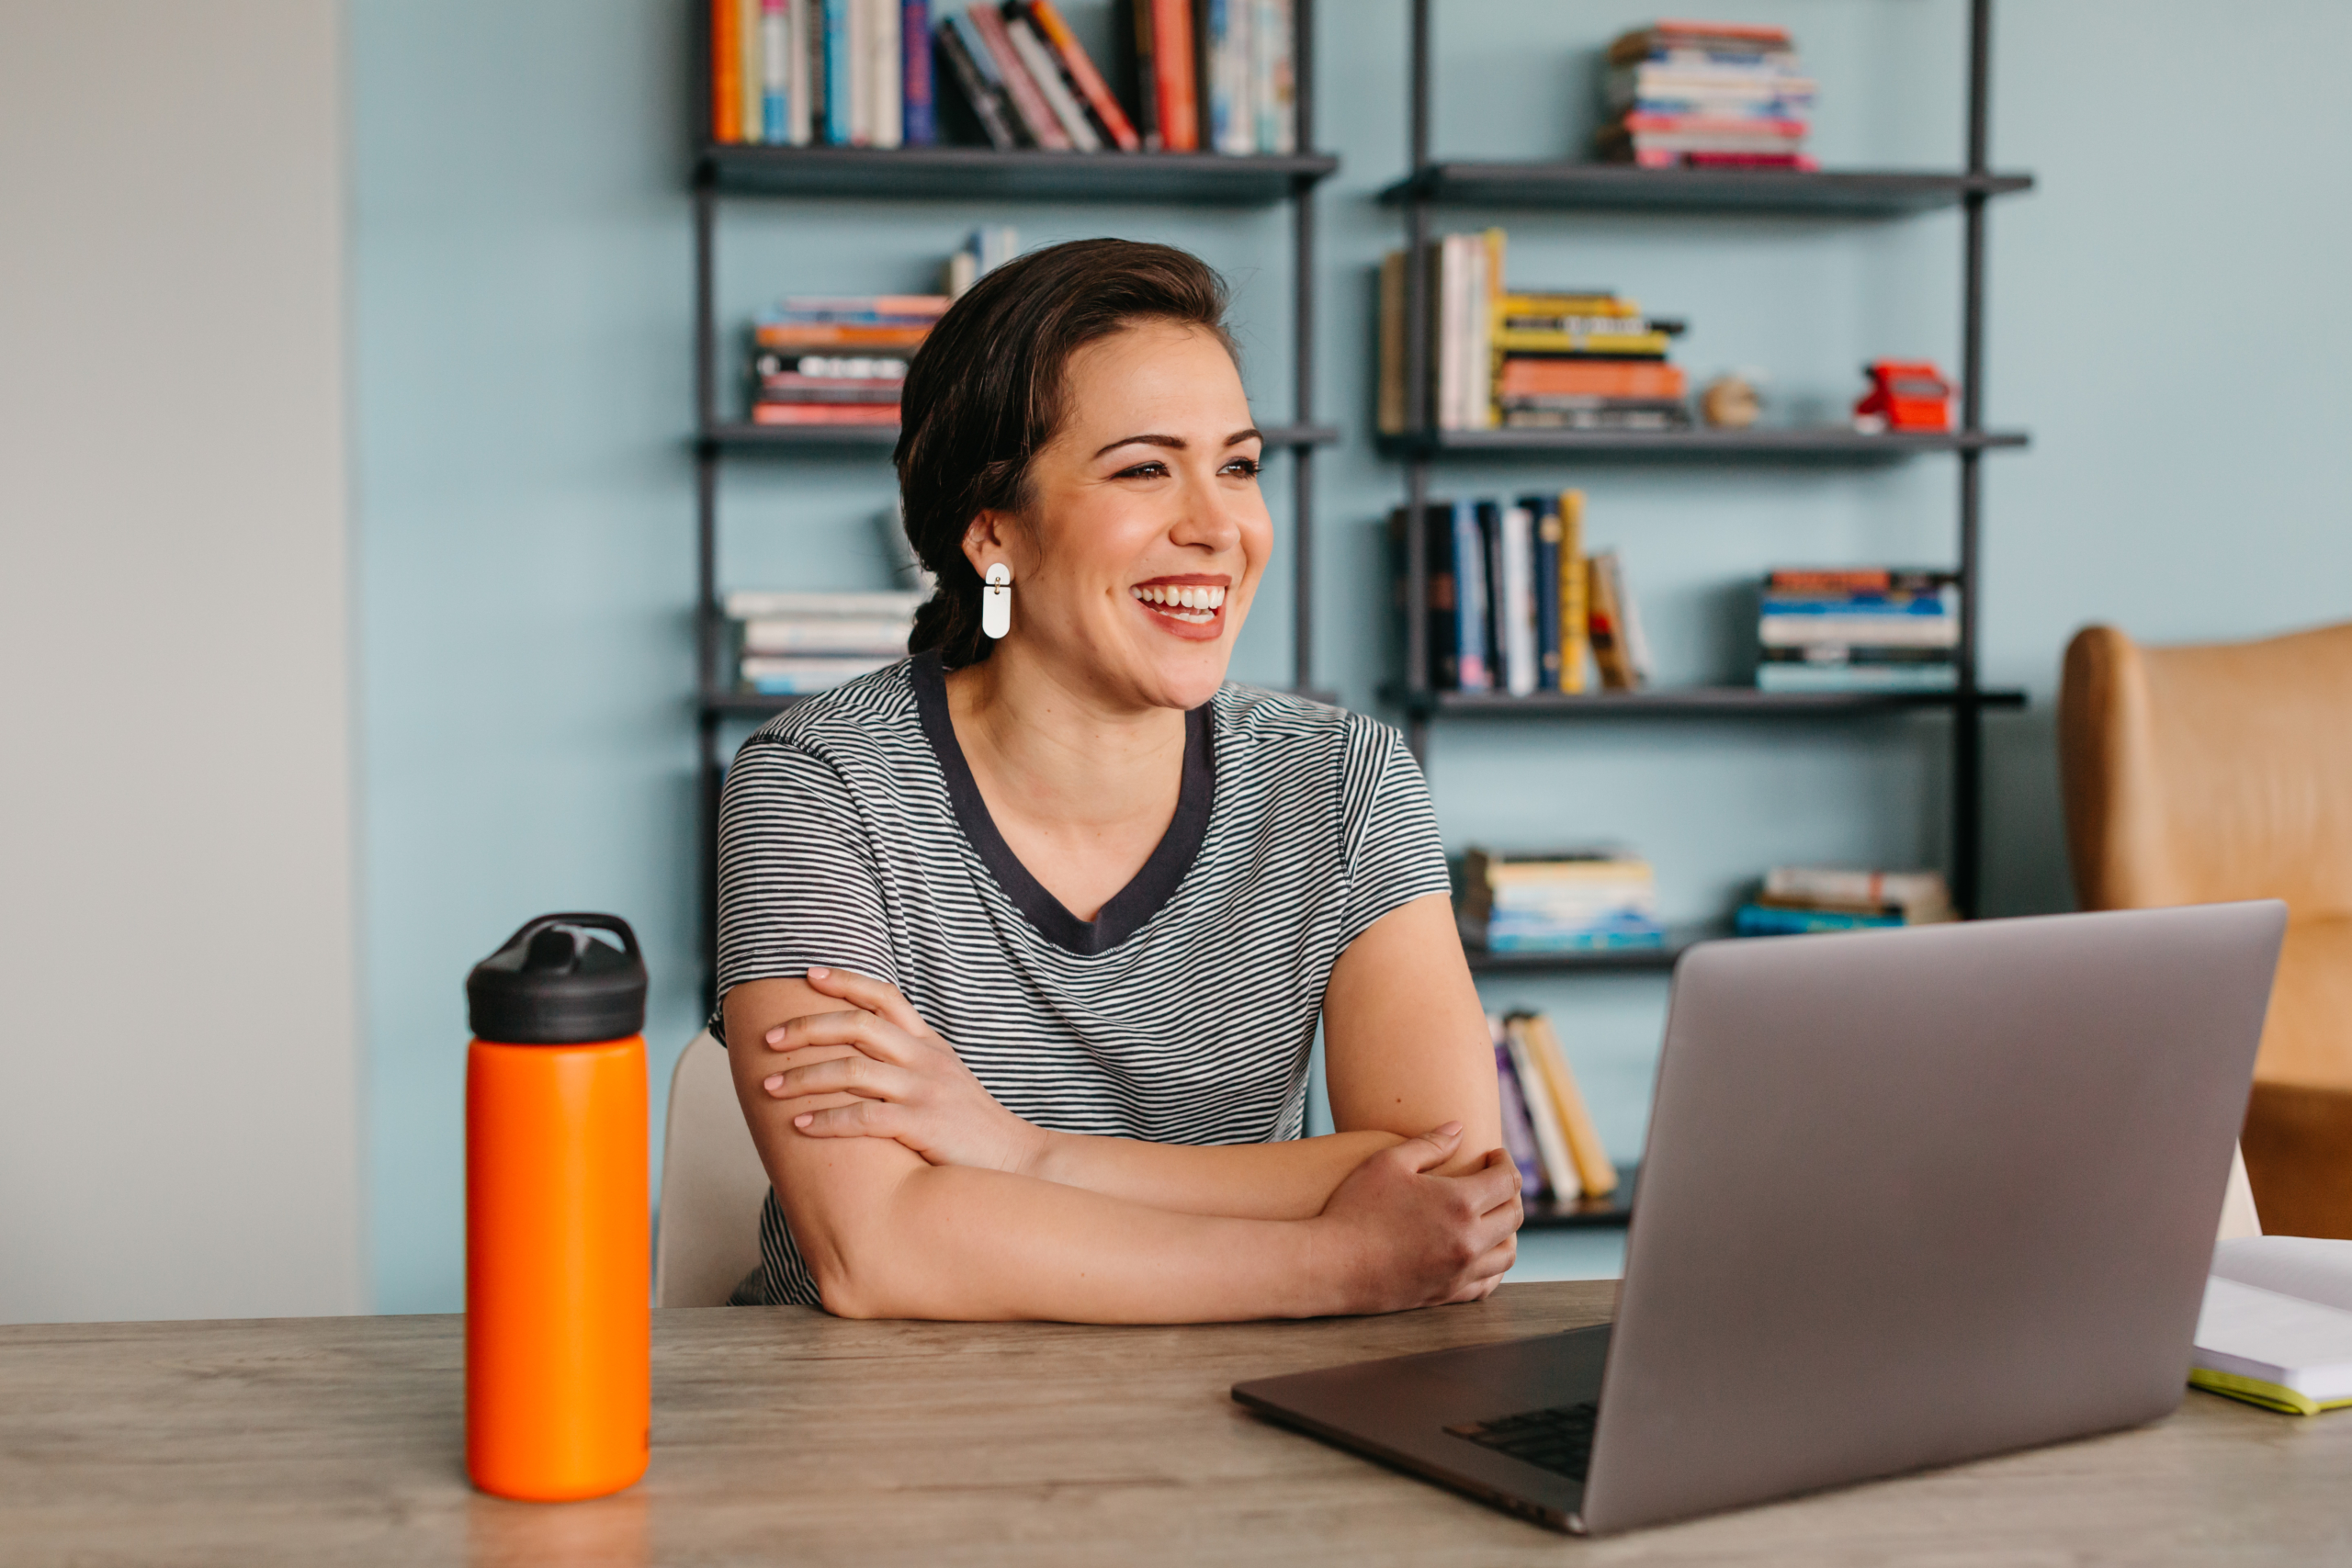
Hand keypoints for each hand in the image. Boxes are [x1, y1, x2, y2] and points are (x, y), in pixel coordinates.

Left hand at [759, 967, 1048, 1175]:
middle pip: (857, 1025)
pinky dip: (827, 1119)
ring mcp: (925, 1091)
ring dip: (804, 1076)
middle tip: (769, 1039)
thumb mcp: (946, 1079)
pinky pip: (864, 1117)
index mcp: (930, 1044)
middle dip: (807, 1028)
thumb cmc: (971, 1127)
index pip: (884, 997)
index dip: (845, 981)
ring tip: (770, 1086)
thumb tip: (860, 1055)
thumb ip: (911, 1061)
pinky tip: (801, 1126)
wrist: (1018, 1161)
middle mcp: (926, 1059)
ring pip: (852, 1069)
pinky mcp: (923, 1125)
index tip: (808, 974)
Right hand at [1308, 1125, 1521, 1314]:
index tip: (1494, 1156)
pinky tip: (1480, 1255)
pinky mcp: (1447, 1294)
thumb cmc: (1355, 1208)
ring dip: (1507, 1232)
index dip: (1506, 1162)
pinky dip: (1493, 1267)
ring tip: (1491, 1218)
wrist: (1331, 1265)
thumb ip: (1429, 1143)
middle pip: (1514, 1216)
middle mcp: (1469, 1240)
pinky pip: (1487, 1285)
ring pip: (1507, 1254)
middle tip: (1494, 1182)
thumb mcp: (1388, 1163)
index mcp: (1460, 1203)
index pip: (1507, 1181)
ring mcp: (1460, 1272)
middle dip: (1511, 1193)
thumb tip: (1459, 1128)